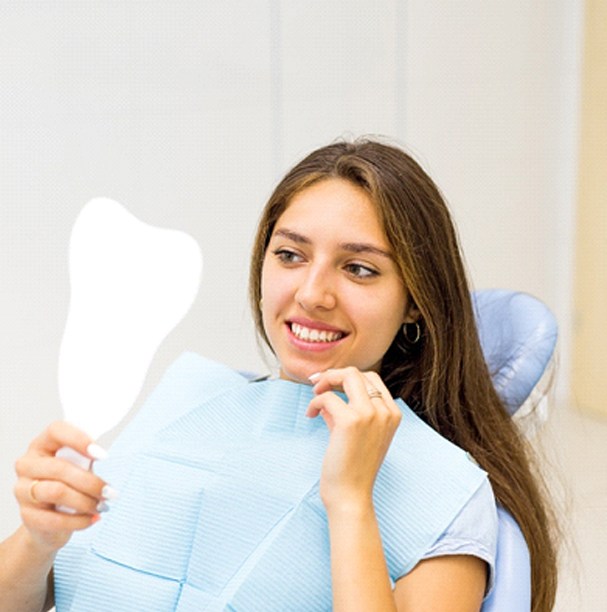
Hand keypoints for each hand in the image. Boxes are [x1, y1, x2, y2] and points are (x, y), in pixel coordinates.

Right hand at [13, 421, 112, 552]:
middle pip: (60, 468)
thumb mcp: (79, 465)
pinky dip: (79, 520)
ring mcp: (23, 490)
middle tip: (110, 492)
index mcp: (42, 444)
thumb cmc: (69, 484)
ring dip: (86, 501)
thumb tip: (105, 454)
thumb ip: (88, 456)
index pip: (56, 430)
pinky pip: (55, 519)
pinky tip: (93, 518)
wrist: (49, 522)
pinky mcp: (26, 516)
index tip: (103, 455)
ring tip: (102, 506)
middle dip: (91, 482)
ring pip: (57, 492)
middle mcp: (28, 464)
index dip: (80, 440)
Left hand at [306, 367, 401, 511]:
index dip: (347, 377)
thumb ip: (348, 410)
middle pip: (359, 373)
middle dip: (334, 374)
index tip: (329, 383)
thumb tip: (329, 392)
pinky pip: (327, 397)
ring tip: (315, 396)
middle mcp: (385, 411)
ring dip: (325, 382)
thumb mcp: (357, 433)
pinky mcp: (350, 421)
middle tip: (317, 385)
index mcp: (392, 414)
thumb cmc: (353, 468)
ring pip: (347, 376)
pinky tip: (310, 415)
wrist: (351, 496)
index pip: (372, 379)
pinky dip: (315, 403)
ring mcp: (370, 414)